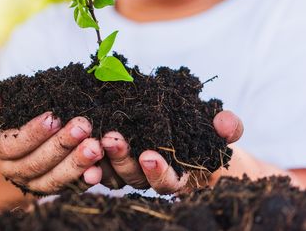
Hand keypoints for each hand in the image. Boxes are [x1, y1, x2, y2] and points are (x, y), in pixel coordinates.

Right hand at [0, 90, 104, 194]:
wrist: (22, 140)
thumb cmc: (17, 116)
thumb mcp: (5, 106)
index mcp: (1, 150)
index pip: (13, 145)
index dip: (33, 133)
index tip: (53, 117)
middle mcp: (16, 171)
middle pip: (36, 163)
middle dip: (61, 145)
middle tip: (83, 126)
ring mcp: (36, 183)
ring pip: (53, 179)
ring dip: (76, 163)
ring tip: (95, 146)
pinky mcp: (57, 189)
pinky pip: (70, 188)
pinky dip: (85, 179)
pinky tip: (99, 168)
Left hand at [99, 110, 243, 193]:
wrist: (185, 136)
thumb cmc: (206, 135)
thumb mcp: (220, 130)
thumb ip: (228, 127)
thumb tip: (227, 122)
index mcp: (178, 176)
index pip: (166, 181)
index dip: (158, 171)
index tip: (149, 155)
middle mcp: (150, 178)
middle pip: (133, 177)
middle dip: (123, 158)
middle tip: (112, 138)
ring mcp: (129, 171)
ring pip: (111, 172)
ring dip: (100, 158)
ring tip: (92, 137)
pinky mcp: (111, 161)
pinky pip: (96, 163)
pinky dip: (87, 156)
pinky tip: (77, 141)